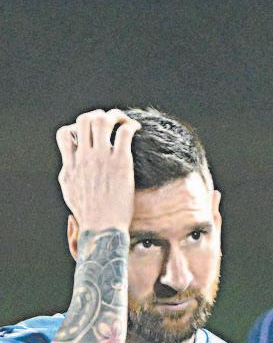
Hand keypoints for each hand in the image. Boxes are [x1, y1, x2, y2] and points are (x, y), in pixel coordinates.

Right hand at [55, 109, 140, 232]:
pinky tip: (137, 128)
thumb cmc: (89, 215)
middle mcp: (84, 157)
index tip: (89, 134)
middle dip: (97, 115)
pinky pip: (124, 133)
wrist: (103, 227)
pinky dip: (130, 125)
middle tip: (110, 122)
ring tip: (124, 121)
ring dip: (115, 115)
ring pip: (102, 121)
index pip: (65, 133)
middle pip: (84, 120)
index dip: (75, 128)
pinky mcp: (120, 162)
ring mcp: (102, 158)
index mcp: (71, 164)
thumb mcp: (70, 191)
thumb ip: (69, 173)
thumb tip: (68, 166)